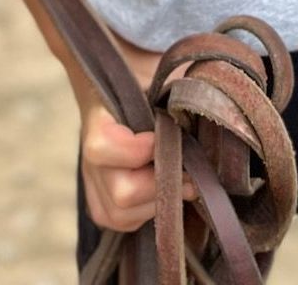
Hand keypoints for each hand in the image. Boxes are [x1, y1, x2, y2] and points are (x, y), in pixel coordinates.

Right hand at [78, 36, 196, 235]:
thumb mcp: (159, 74)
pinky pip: (120, 222)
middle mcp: (89, 157)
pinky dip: (145, 213)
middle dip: (162, 185)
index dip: (140, 150)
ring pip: (122, 215)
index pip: (104, 147)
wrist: (122, 82)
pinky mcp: (100, 204)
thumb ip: (177, 86)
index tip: (167, 139)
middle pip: (122, 193)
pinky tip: (161, 191)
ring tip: (178, 182)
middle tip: (189, 173)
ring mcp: (92, 183)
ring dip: (157, 203)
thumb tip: (208, 100)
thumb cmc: (146, 79)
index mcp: (97, 119)